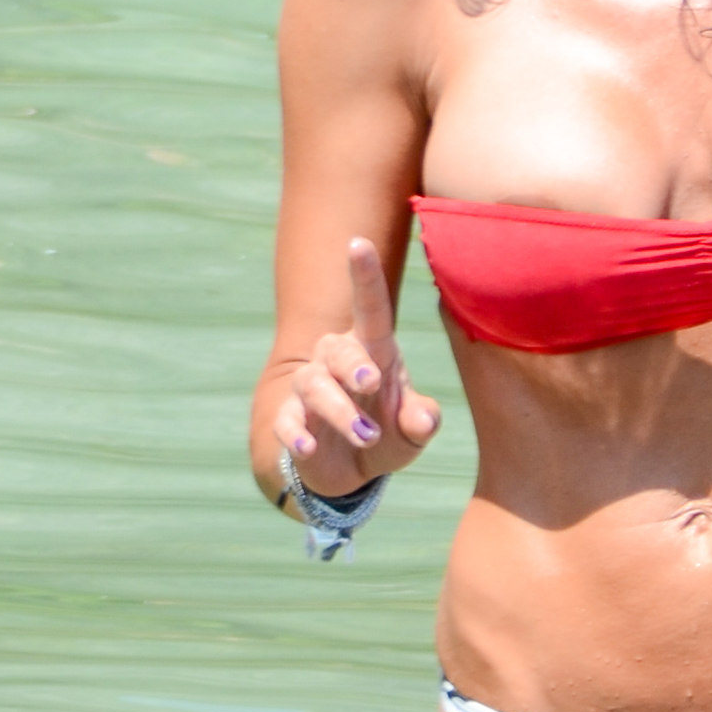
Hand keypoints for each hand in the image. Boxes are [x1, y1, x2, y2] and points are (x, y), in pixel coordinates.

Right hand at [271, 238, 440, 496]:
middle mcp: (338, 361)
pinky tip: (310, 449)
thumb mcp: (412, 431)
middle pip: (337, 348)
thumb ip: (421, 421)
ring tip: (366, 436)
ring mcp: (311, 389)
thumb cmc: (389, 431)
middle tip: (370, 382)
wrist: (352, 469)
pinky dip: (296, 435)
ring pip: (313, 385)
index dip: (364, 276)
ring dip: (339, 410)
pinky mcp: (291, 420)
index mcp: (374, 349)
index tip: (357, 242)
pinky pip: (286, 420)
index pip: (370, 308)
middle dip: (352, 364)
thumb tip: (425, 420)